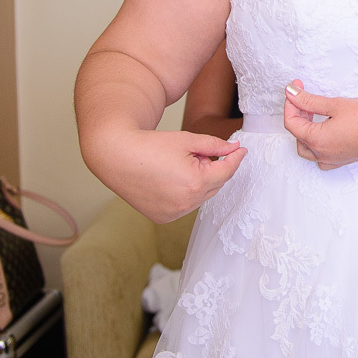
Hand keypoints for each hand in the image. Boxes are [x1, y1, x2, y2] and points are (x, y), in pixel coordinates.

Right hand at [87, 128, 245, 222]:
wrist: (117, 156)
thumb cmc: (150, 145)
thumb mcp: (187, 140)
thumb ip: (215, 145)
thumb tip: (234, 149)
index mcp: (195, 183)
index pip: (227, 172)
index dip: (235, 158)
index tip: (241, 150)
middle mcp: (186, 203)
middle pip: (215, 185)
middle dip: (212, 168)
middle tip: (196, 153)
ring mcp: (174, 213)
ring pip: (201, 197)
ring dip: (199, 182)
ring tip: (178, 165)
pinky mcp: (163, 218)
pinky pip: (185, 206)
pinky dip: (185, 194)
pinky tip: (169, 179)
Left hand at [283, 82, 357, 169]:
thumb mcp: (336, 105)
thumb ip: (309, 100)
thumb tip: (291, 93)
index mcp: (316, 141)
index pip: (291, 122)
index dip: (290, 102)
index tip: (296, 86)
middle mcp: (321, 154)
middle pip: (297, 135)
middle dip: (297, 115)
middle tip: (303, 97)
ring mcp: (332, 159)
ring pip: (307, 148)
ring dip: (305, 130)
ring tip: (313, 112)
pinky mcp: (343, 159)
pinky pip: (320, 156)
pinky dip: (316, 143)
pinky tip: (325, 130)